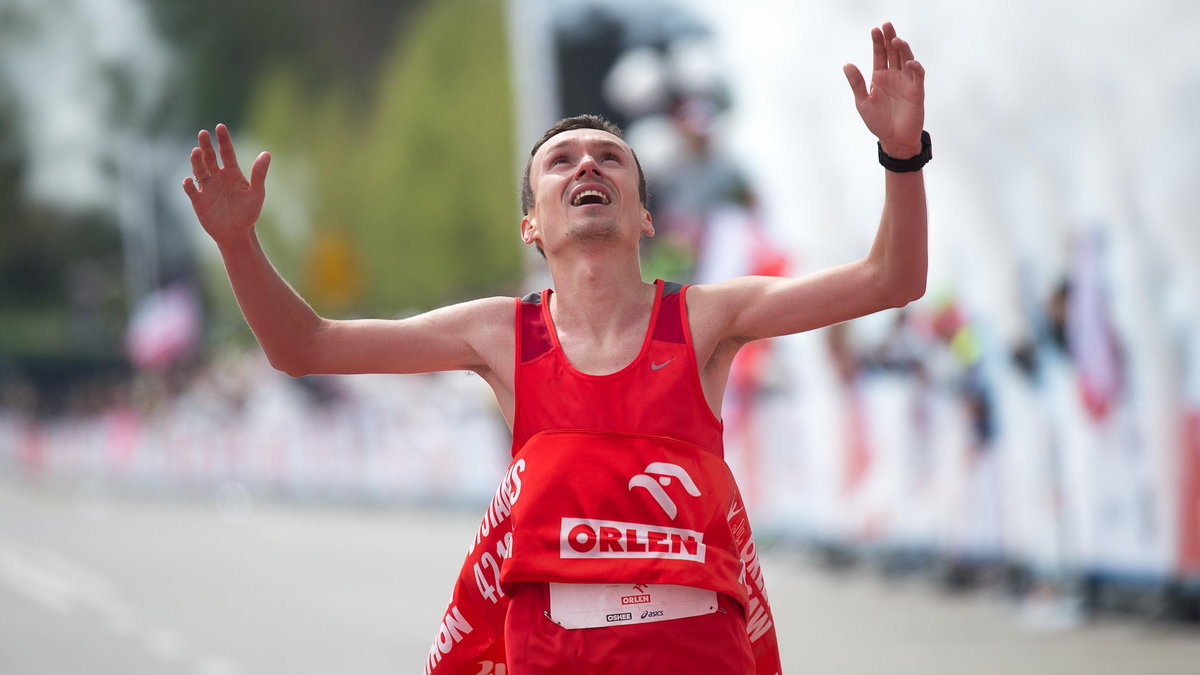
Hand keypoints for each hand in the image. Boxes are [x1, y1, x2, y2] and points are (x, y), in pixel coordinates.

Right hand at [182, 124, 270, 242]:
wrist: (237, 233)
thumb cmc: (249, 213)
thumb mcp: (256, 193)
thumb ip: (259, 174)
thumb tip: (266, 153)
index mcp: (232, 173)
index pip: (226, 152)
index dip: (223, 140)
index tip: (220, 127)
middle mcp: (218, 177)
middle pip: (210, 158)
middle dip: (206, 146)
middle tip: (203, 133)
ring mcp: (207, 188)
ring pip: (199, 170)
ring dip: (197, 161)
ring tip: (196, 152)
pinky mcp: (198, 200)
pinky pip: (192, 190)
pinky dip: (189, 185)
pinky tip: (189, 180)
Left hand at [843, 22, 924, 157]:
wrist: (894, 140)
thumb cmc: (878, 122)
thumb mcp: (863, 102)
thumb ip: (856, 83)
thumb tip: (847, 64)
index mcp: (880, 77)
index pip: (880, 54)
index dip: (878, 42)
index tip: (874, 29)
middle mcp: (894, 76)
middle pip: (893, 52)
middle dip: (890, 38)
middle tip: (886, 25)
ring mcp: (906, 82)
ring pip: (906, 59)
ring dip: (902, 49)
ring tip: (895, 40)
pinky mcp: (916, 91)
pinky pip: (917, 75)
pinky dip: (914, 67)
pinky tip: (908, 62)